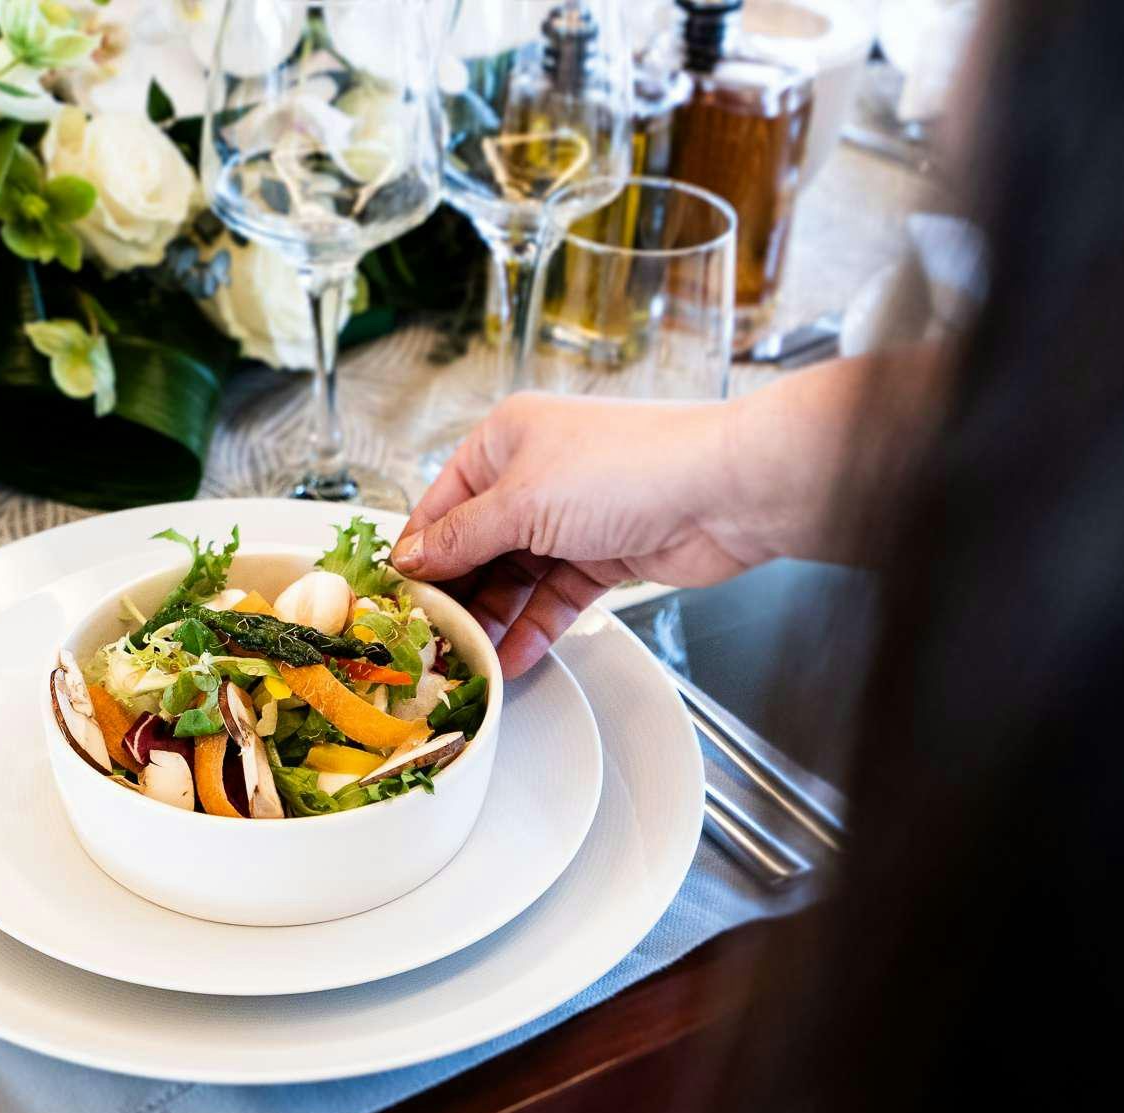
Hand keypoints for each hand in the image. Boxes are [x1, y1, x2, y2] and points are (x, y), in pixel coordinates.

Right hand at [393, 393, 765, 677]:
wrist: (726, 491)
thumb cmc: (628, 467)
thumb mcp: (523, 502)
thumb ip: (462, 538)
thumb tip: (410, 558)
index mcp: (506, 440)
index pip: (442, 503)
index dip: (419, 552)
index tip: (397, 599)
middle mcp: (534, 474)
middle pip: (476, 546)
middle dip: (456, 594)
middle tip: (430, 640)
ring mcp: (570, 517)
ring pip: (515, 578)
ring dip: (493, 619)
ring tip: (468, 659)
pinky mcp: (603, 555)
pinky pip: (553, 598)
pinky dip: (533, 627)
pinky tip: (511, 657)